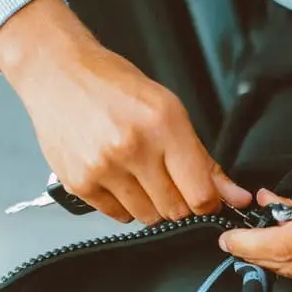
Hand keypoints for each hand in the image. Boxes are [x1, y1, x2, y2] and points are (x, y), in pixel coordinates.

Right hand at [0, 0, 250, 223]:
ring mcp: (103, 168)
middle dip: (180, 202)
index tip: (207, 198)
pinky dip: (125, 204)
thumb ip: (202, 158)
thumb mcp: (168, 109)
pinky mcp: (80, 182)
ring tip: (140, 174)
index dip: (209, 202)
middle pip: (175, 210)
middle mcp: (133, 148)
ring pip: (147, 217)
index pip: (200, 193)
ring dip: (152, 204)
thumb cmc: (114, 86)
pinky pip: (118, 215)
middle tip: (169, 179)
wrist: (57, 74)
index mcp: (163, 125)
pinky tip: (118, 177)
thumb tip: (234, 195)